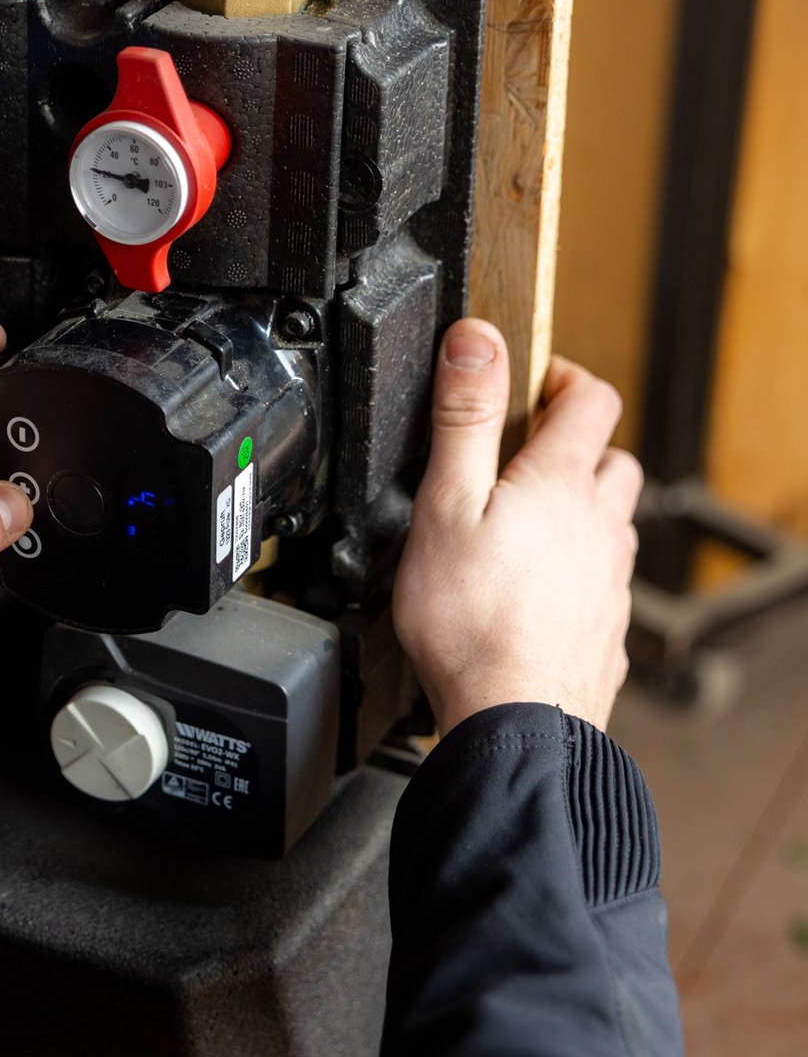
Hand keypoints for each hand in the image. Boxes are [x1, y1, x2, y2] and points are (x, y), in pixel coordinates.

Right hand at [394, 319, 641, 735]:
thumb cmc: (471, 620)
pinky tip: (532, 592)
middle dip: (573, 445)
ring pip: (610, 523)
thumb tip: (478, 339)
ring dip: (578, 509)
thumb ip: (464, 417)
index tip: (530, 383)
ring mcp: (609, 579)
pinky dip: (574, 570)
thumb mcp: (446, 502)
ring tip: (523, 526)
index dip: (562, 377)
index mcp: (560, 484)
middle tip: (523, 455)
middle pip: (611, 460)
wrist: (513, 717)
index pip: (590, 398)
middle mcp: (600, 526)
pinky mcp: (606, 627)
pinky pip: (600, 580)